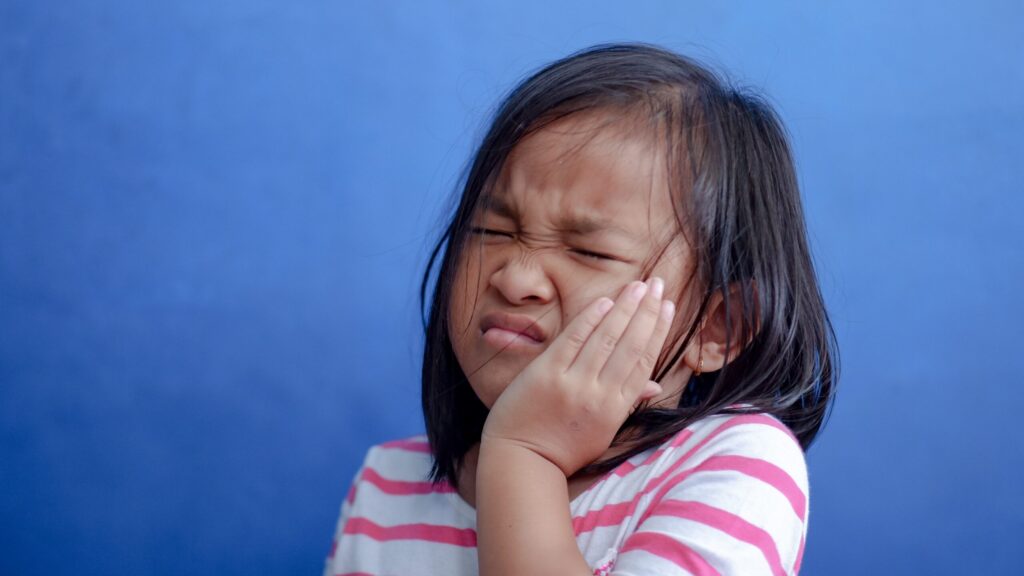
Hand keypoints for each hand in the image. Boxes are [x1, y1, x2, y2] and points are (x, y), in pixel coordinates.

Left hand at [480, 277, 674, 476]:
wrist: (521, 461)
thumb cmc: (562, 449)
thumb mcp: (602, 433)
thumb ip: (627, 404)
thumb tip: (655, 386)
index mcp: (615, 410)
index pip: (644, 363)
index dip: (658, 332)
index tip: (668, 307)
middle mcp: (598, 395)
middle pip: (630, 345)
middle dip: (647, 311)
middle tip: (658, 284)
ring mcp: (572, 383)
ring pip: (606, 339)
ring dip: (625, 309)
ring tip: (639, 286)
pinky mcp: (546, 374)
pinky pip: (572, 340)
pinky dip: (589, 319)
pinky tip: (604, 301)